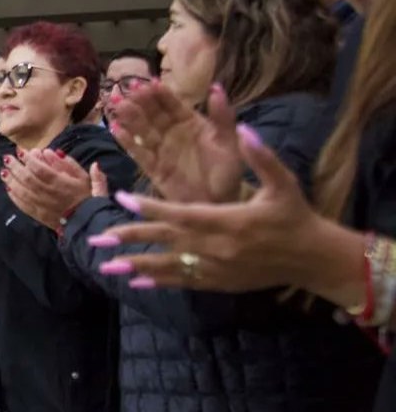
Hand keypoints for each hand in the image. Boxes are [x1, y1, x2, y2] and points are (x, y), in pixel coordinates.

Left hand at [1, 148, 92, 231]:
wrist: (88, 224)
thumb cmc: (88, 199)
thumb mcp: (87, 178)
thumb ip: (72, 164)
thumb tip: (55, 152)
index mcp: (60, 183)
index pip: (39, 168)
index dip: (28, 159)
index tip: (20, 151)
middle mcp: (47, 193)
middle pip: (27, 178)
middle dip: (15, 167)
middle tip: (7, 158)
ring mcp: (41, 205)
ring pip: (22, 191)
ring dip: (11, 180)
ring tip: (4, 171)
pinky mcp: (38, 215)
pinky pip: (23, 205)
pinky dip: (14, 196)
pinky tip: (8, 189)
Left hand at [91, 125, 325, 292]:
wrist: (313, 259)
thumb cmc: (295, 216)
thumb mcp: (284, 182)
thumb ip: (261, 156)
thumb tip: (243, 128)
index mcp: (227, 220)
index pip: (180, 212)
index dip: (149, 206)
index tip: (122, 199)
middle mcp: (216, 247)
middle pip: (166, 240)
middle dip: (130, 238)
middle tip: (98, 239)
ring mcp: (216, 268)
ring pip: (169, 266)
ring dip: (136, 265)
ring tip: (105, 267)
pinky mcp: (219, 282)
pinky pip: (183, 282)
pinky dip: (159, 281)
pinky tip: (136, 283)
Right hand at [111, 81, 241, 203]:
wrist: (220, 202)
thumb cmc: (228, 171)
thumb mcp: (230, 142)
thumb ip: (223, 117)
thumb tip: (216, 88)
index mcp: (191, 122)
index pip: (173, 104)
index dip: (161, 93)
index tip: (149, 82)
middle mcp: (172, 132)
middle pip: (153, 113)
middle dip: (140, 101)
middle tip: (126, 89)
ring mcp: (160, 149)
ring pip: (142, 129)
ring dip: (129, 116)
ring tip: (117, 104)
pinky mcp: (152, 167)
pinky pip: (137, 152)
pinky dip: (126, 141)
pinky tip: (115, 130)